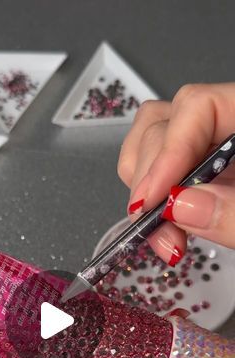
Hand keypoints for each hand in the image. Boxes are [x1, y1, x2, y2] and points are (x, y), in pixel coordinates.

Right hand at [118, 82, 234, 263]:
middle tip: (160, 237)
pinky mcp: (203, 170)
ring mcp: (211, 145)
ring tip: (161, 235)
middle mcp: (226, 124)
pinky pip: (161, 168)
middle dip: (150, 186)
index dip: (166, 153)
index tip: (152, 203)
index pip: (197, 108)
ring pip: (152, 141)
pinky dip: (151, 198)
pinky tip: (164, 226)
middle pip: (165, 126)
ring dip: (142, 189)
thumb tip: (179, 205)